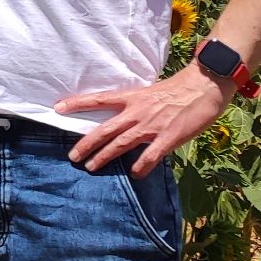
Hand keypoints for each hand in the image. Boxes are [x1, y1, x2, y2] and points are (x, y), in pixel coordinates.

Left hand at [54, 63, 233, 177]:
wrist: (202, 86)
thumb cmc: (177, 89)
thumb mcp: (149, 92)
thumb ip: (134, 105)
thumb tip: (122, 118)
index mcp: (131, 97)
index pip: (98, 99)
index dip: (77, 103)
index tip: (58, 108)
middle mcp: (137, 111)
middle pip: (105, 128)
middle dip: (87, 143)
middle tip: (73, 156)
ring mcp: (151, 125)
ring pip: (121, 143)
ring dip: (105, 156)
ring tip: (91, 167)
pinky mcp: (168, 137)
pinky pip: (150, 155)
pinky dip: (141, 166)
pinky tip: (134, 174)